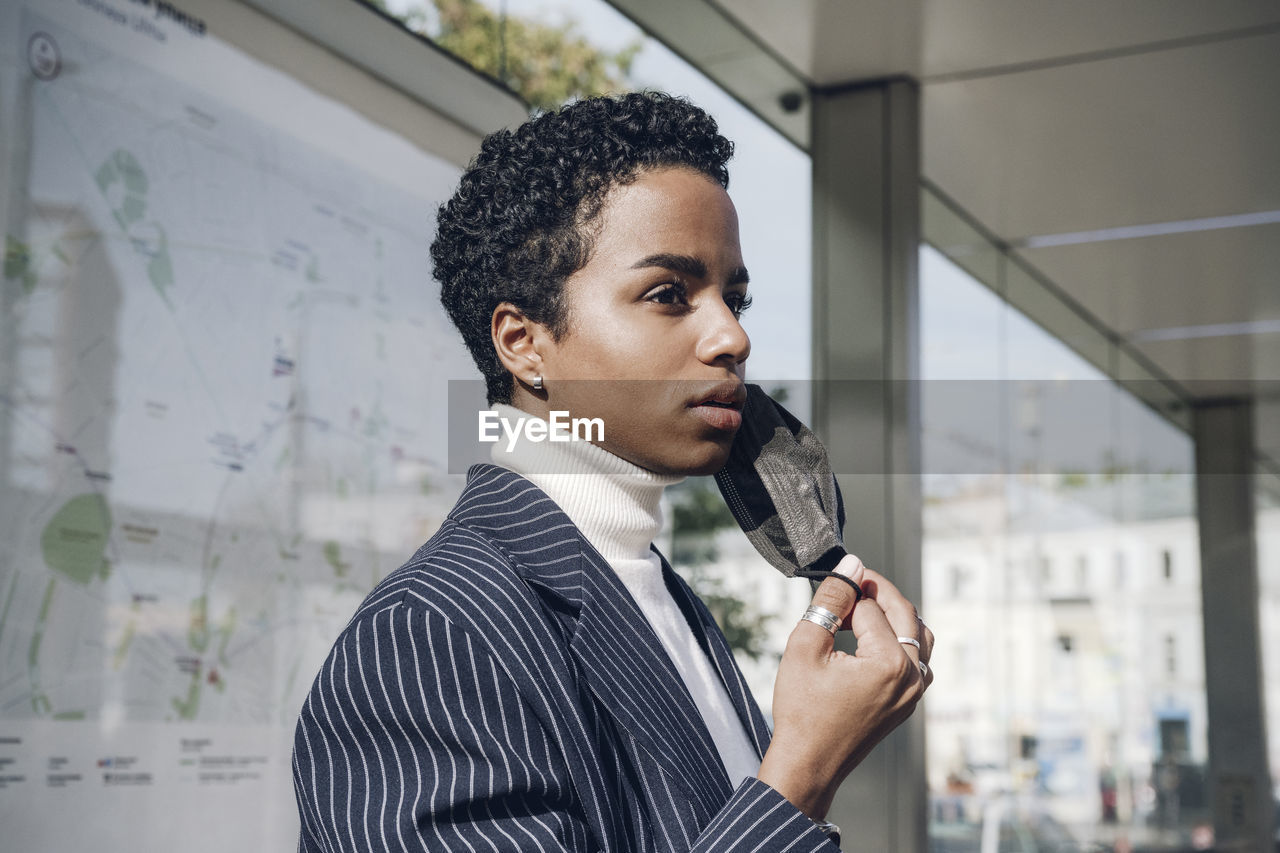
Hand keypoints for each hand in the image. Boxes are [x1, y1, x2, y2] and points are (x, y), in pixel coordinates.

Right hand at [756, 554, 933, 819]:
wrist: (808, 763)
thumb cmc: (801, 710)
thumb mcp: (805, 645)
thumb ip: (831, 600)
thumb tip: (851, 564)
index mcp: (889, 663)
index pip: (870, 606)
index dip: (846, 594)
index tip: (826, 592)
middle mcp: (911, 677)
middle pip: (906, 614)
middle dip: (877, 592)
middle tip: (847, 585)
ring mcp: (913, 694)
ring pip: (919, 636)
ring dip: (893, 617)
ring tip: (857, 613)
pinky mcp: (908, 704)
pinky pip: (917, 661)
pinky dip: (899, 643)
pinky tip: (869, 643)